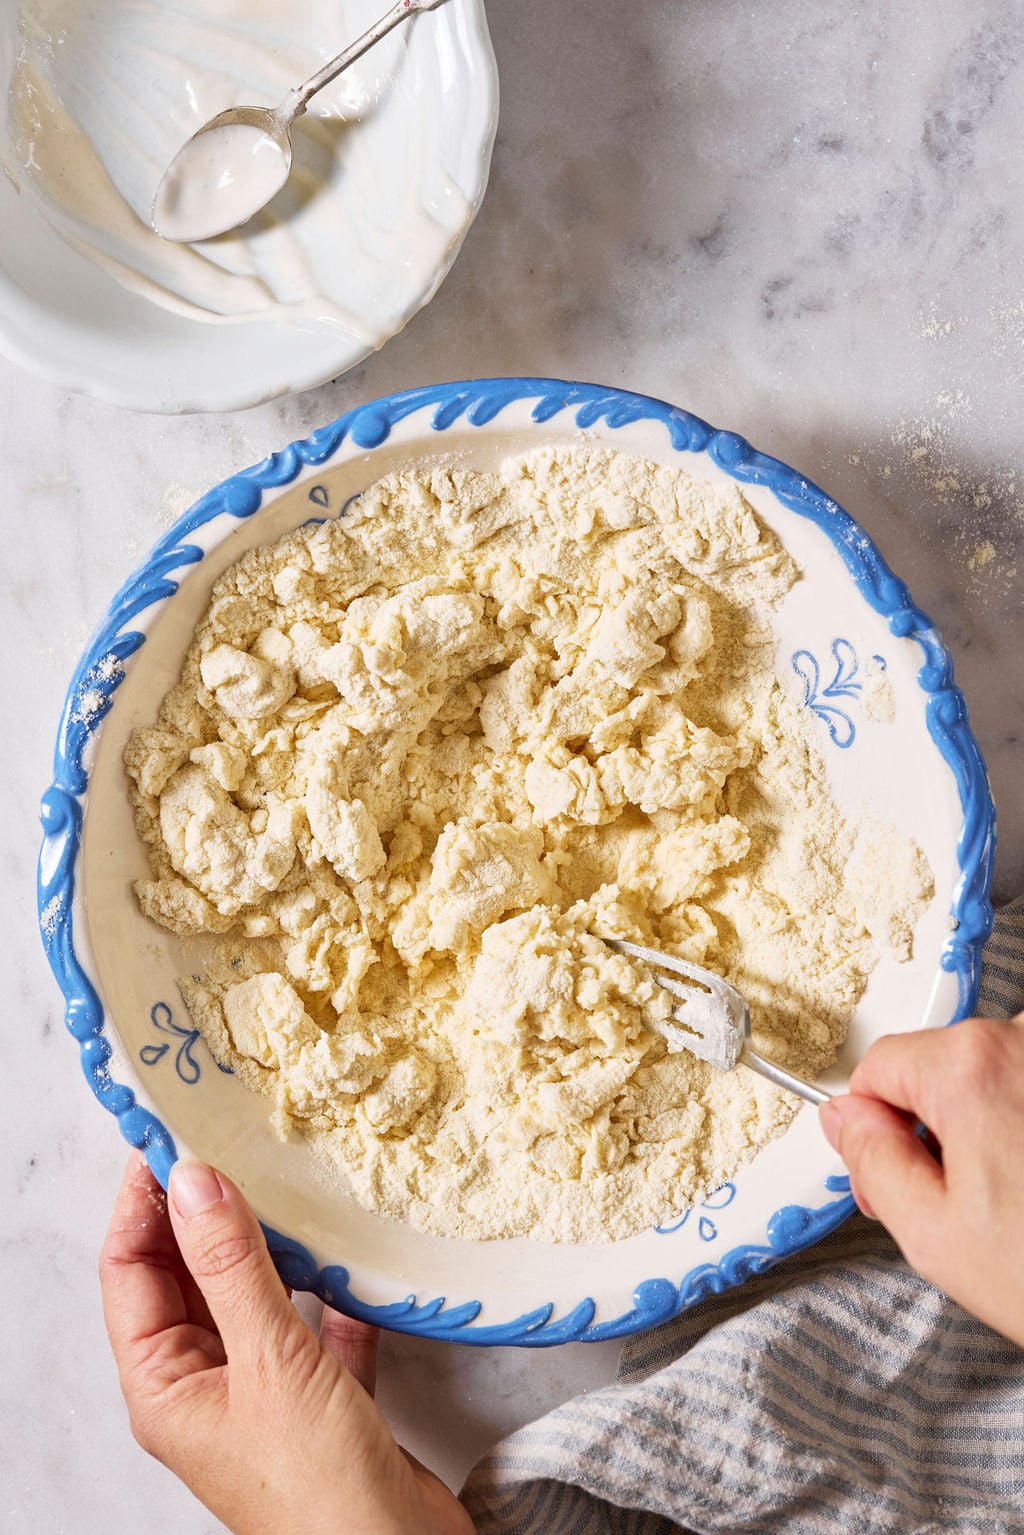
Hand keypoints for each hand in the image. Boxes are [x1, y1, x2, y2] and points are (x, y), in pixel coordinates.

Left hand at [100, 1153, 474, 1534]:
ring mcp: (265, 1395)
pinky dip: (334, 1290)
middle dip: (204, 1212)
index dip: (144, 1201)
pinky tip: (354, 1255)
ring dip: (271, 1245)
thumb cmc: (317, 1486)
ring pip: (254, 1297)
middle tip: (229, 1140)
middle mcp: (207, 1388)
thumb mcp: (269, 1361)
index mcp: (166, 1386)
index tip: (168, 1135)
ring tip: (288, 1180)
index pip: (132, 1271)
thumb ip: (232, 1265)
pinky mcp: (324, 1401)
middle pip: (188, 1279)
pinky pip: (319, 1327)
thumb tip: (193, 1179)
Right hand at [819, 1012, 1023, 1345]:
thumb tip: (846, 1119)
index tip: (898, 1174)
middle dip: (938, 1128)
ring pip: (997, 1079)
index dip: (876, 1127)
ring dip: (995, 1128)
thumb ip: (871, 1162)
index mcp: (972, 1066)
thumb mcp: (934, 1236)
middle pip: (943, 1067)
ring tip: (1022, 1205)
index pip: (881, 1067)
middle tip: (965, 1207)